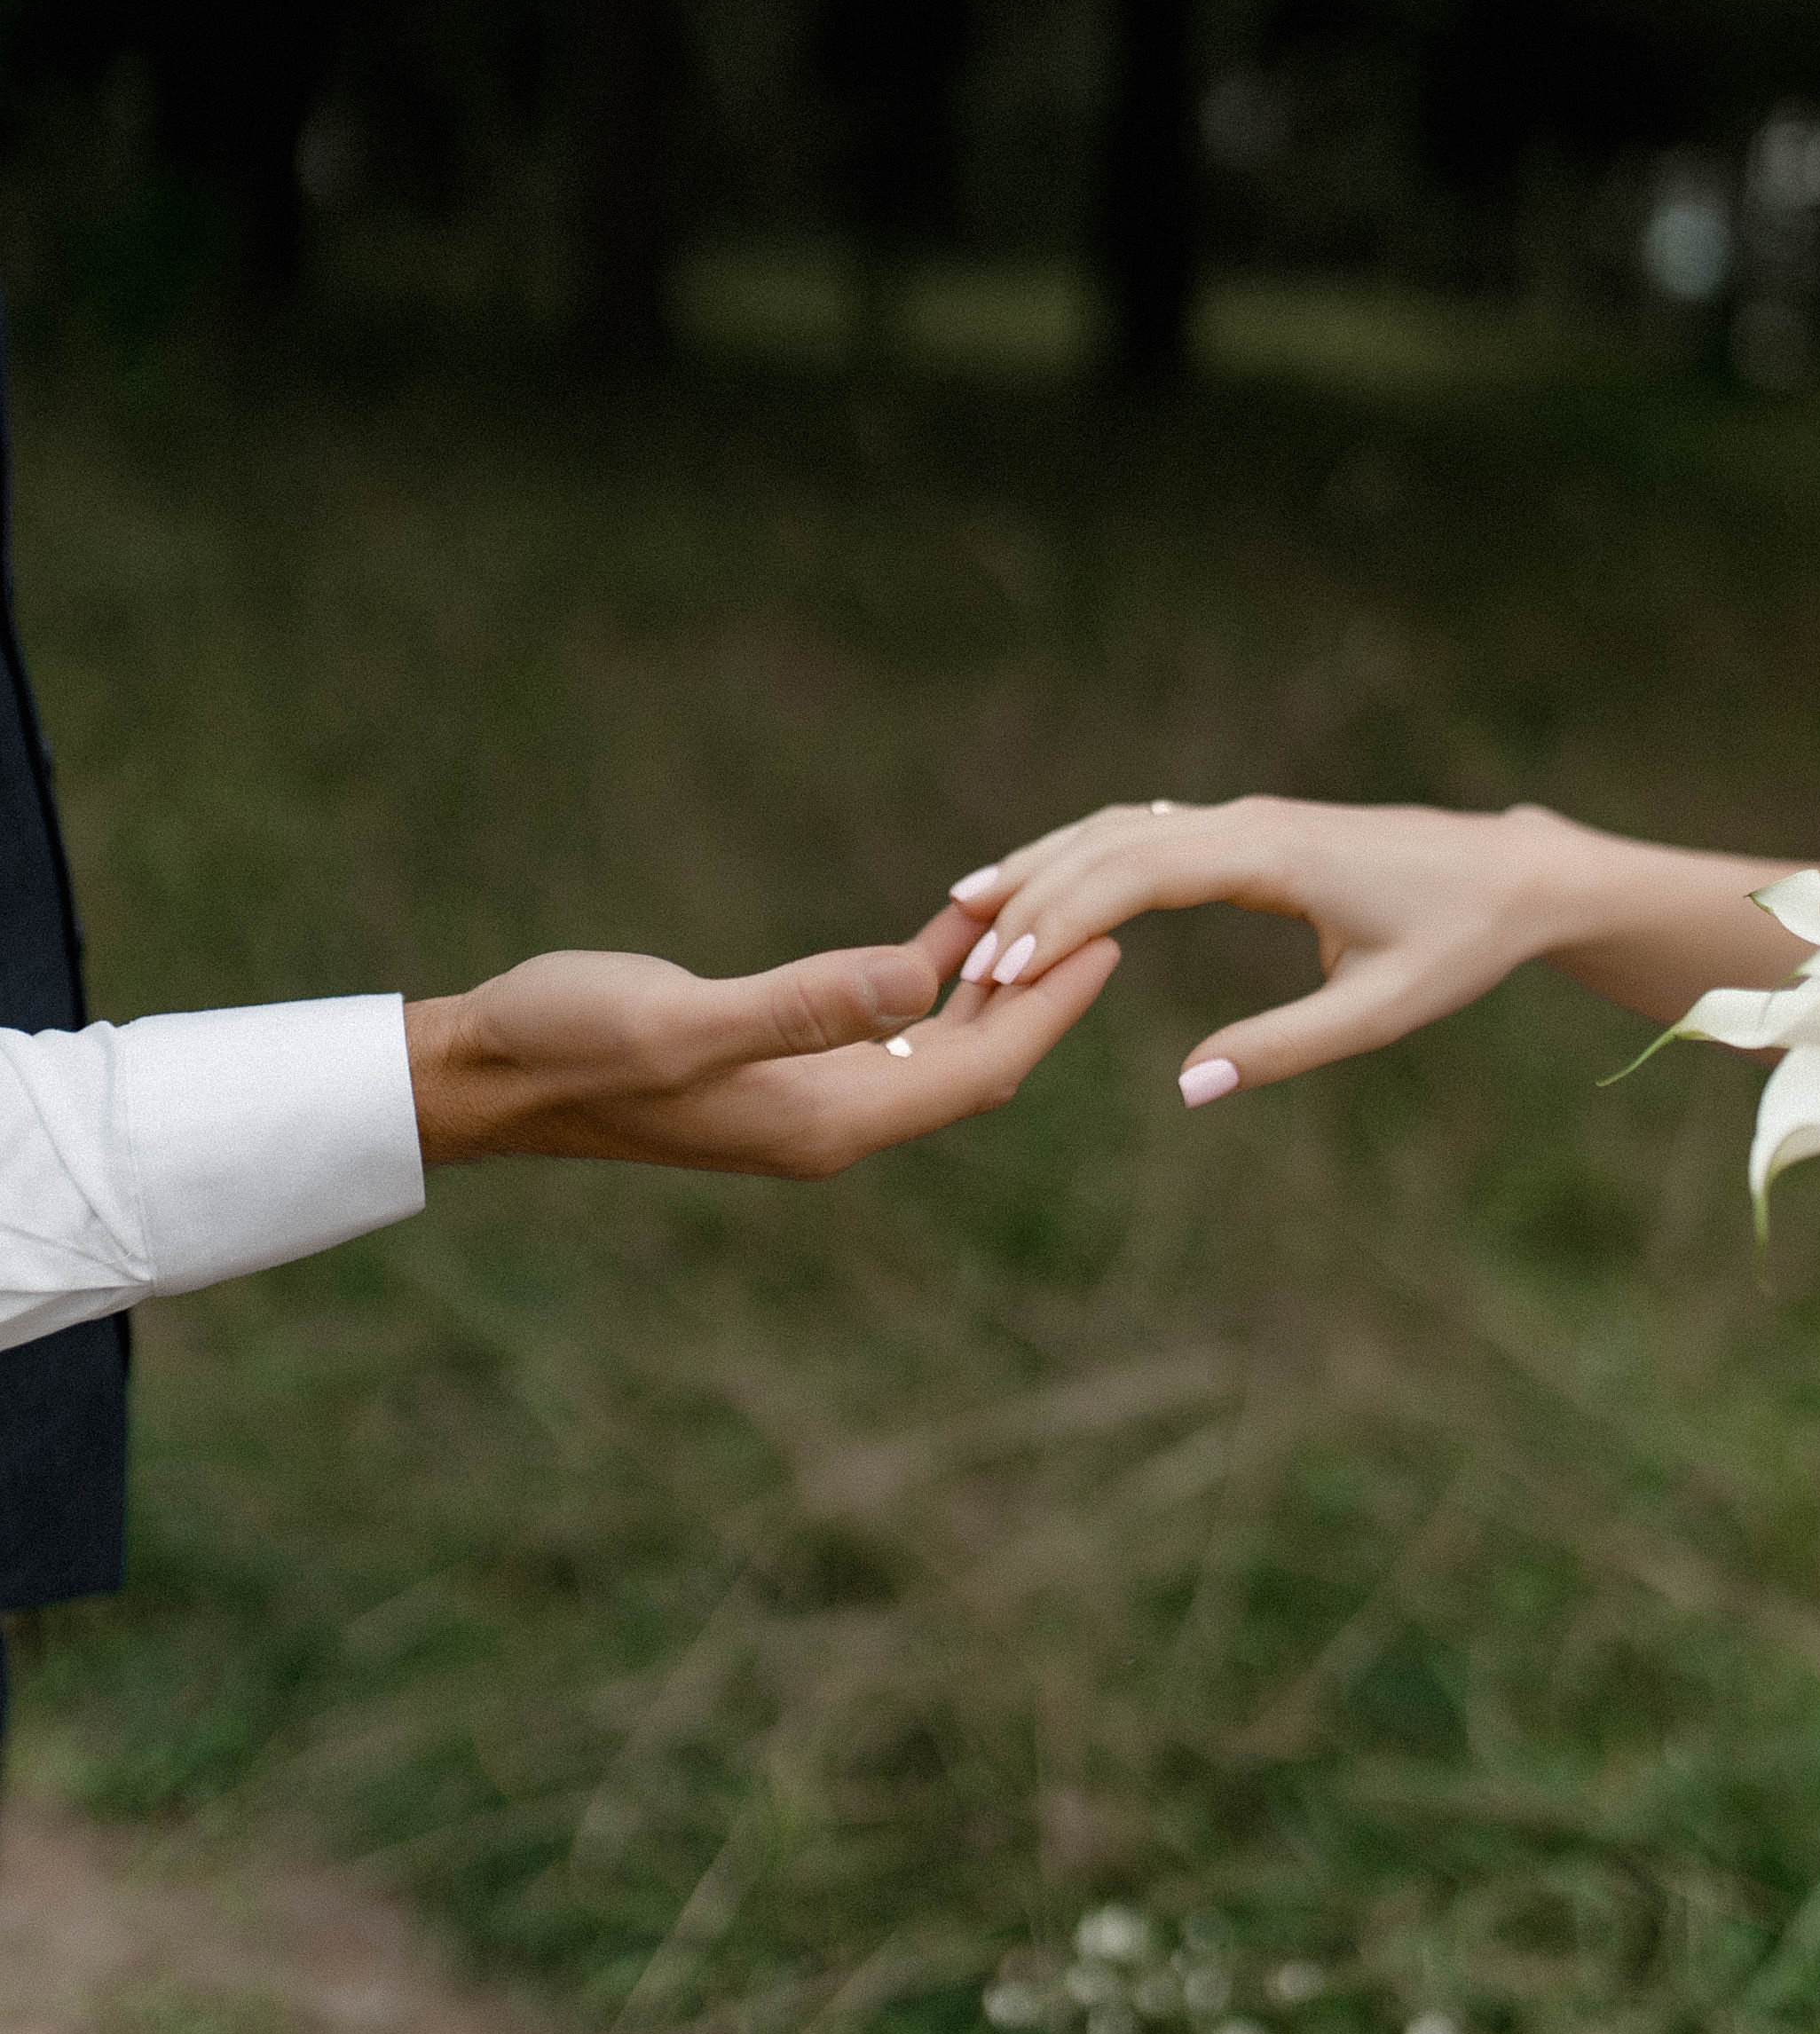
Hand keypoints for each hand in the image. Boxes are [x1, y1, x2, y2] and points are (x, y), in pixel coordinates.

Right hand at [405, 903, 1118, 1175]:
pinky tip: (953, 929)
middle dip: (1044, 996)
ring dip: (991, 983)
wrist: (491, 1075)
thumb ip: (801, 1006)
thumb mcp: (683, 1020)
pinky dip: (926, 977)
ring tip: (1058, 913)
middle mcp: (830, 1119)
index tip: (1115, 942)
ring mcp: (806, 1095)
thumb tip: (920, 985)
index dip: (1050, 1010)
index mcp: (824, 1120)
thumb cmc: (571, 1040)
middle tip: (1113, 915)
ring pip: (934, 1043)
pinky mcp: (779, 1063)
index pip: (975, 1070)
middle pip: (972, 1062)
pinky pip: (883, 1025)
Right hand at [946, 798, 1578, 1100]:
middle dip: (1032, 899)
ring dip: (1044, 868)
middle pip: (1108, 843)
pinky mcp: (1247, 832)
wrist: (1517, 876)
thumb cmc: (1457, 943)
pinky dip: (1082, 859)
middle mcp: (1246, 822)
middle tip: (963, 966)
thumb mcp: (1381, 1009)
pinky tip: (1041, 888)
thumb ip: (1283, 1049)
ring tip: (966, 914)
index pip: (1137, 871)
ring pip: (1117, 829)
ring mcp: (1243, 819)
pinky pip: (1144, 835)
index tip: (1005, 968)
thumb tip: (1187, 1088)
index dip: (1063, 916)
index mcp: (1273, 855)